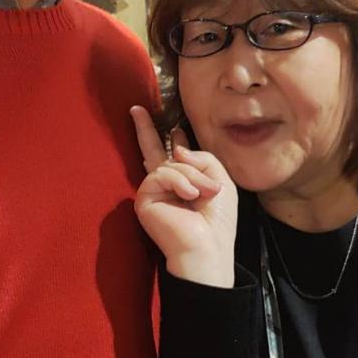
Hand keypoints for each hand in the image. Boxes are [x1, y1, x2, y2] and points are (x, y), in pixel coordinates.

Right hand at [130, 105, 236, 286]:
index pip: (177, 157)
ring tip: (203, 194)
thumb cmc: (218, 221)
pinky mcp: (144, 198)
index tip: (176, 129)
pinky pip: (161, 174)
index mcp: (185, 183)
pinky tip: (189, 196)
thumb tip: (176, 148)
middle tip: (136, 109)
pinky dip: (180, 182)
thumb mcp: (220, 180)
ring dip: (192, 176)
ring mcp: (153, 191)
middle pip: (153, 151)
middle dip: (146, 129)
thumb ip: (202, 158)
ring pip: (171, 164)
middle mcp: (166, 186)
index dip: (175, 141)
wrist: (207, 248)